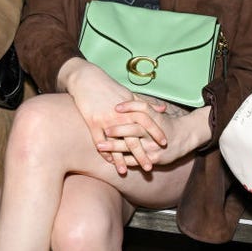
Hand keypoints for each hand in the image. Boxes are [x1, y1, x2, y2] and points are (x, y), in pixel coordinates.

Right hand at [57, 58, 155, 173]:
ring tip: (125, 171)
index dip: (156, 132)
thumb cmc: (109, 87)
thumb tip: (163, 109)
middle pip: (133, 137)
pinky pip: (99, 140)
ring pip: (115, 143)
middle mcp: (119, 114)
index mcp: (130, 107)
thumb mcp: (129, 93)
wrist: (87, 79)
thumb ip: (146, 104)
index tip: (164, 143)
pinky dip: (104, 151)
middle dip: (141, 153)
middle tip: (149, 167)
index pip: (147, 121)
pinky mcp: (92, 122)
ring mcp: (105, 119)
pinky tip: (108, 161)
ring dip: (120, 158)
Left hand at [98, 100, 210, 169]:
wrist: (184, 137)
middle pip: (134, 130)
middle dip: (118, 130)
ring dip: (114, 147)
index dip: (129, 107)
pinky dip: (121, 160)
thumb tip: (119, 103)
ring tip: (99, 146)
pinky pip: (135, 160)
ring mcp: (153, 147)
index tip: (115, 107)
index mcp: (155, 118)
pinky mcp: (153, 159)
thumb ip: (139, 106)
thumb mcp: (155, 113)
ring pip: (132, 147)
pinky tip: (109, 158)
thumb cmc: (165, 123)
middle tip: (104, 129)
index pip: (142, 109)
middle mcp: (154, 133)